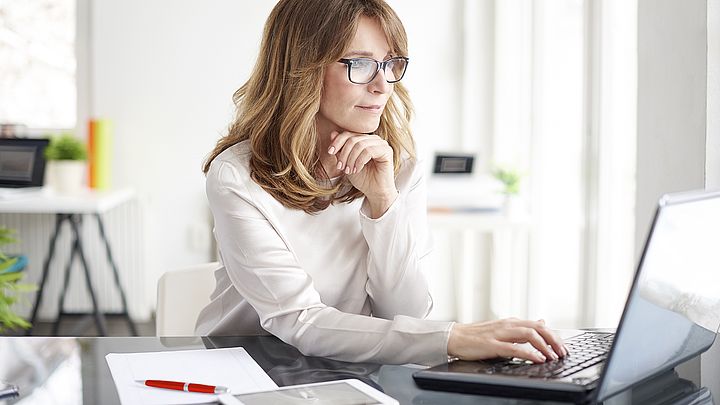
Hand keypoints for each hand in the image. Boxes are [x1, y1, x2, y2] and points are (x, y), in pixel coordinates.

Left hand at [327, 131, 396, 214]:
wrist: (375, 192)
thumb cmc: (363, 179)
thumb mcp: (346, 163)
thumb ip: (341, 149)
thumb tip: (332, 133)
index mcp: (364, 140)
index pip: (348, 134)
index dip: (337, 142)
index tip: (330, 152)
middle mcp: (374, 139)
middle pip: (353, 139)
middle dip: (344, 154)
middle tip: (340, 167)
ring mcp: (382, 144)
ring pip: (360, 144)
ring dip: (351, 159)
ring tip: (349, 170)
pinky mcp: (387, 151)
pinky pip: (368, 151)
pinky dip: (359, 161)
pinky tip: (357, 169)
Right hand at [447, 318, 567, 362]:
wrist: (455, 337)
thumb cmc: (476, 335)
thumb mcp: (503, 328)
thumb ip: (522, 327)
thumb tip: (542, 321)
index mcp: (511, 322)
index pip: (538, 325)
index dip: (553, 336)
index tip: (563, 347)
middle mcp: (508, 325)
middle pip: (537, 328)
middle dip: (553, 340)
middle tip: (563, 352)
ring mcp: (500, 334)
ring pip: (528, 335)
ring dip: (544, 346)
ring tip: (553, 356)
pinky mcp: (492, 345)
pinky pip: (514, 348)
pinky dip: (528, 353)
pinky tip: (537, 359)